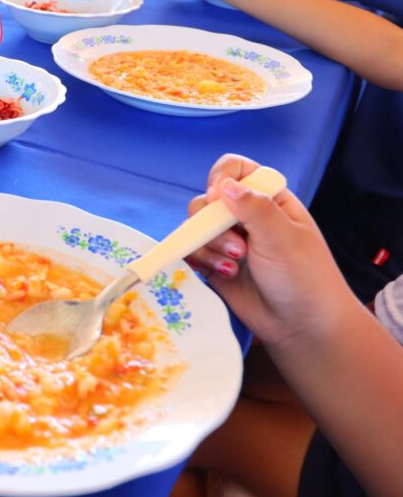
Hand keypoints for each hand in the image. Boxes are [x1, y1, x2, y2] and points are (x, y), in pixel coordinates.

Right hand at [185, 155, 354, 347]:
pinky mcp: (215, 265)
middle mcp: (246, 216)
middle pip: (208, 200)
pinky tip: (226, 275)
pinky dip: (203, 261)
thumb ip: (253, 207)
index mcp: (269, 200)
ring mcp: (228, 241)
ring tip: (235, 265)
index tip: (219, 199)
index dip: (222, 178)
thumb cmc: (304, 276)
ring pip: (196, 227)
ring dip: (210, 245)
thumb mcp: (283, 237)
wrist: (302, 326)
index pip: (236, 170)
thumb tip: (222, 185)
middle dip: (214, 223)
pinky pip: (192, 251)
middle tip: (238, 246)